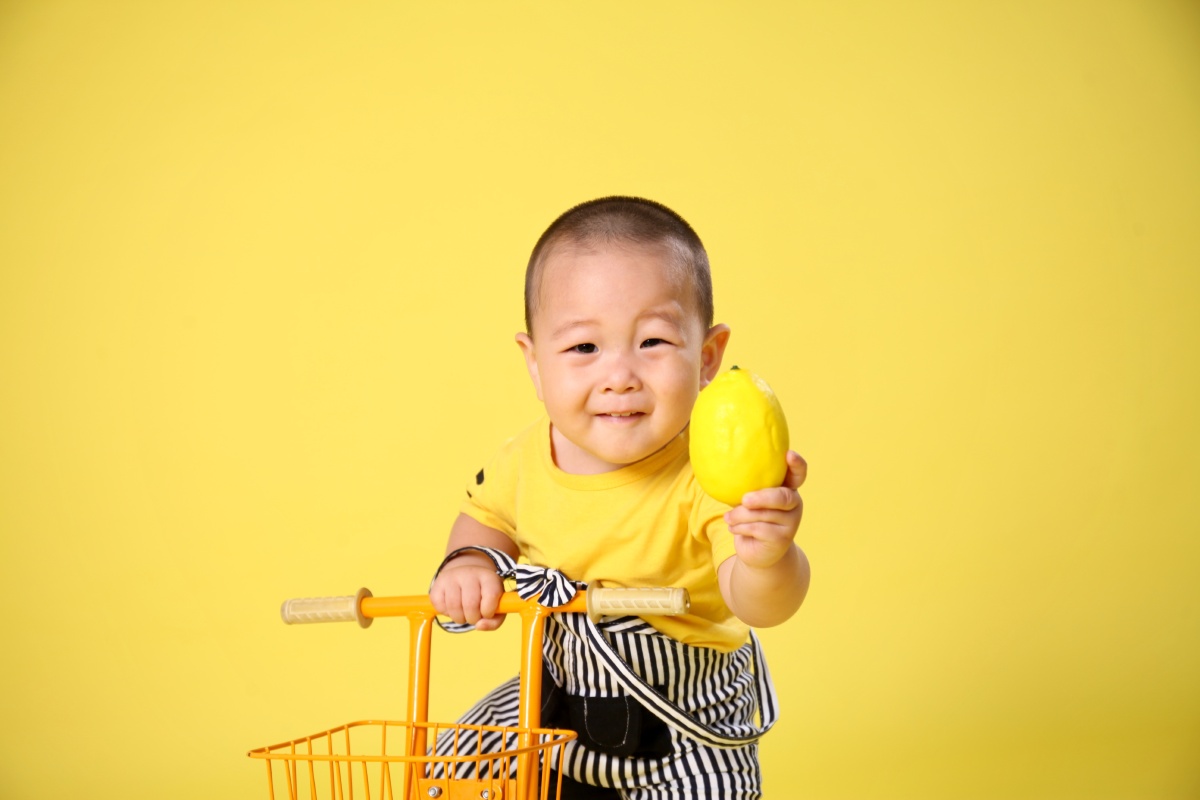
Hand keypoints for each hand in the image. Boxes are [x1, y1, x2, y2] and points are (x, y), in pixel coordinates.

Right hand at [429, 559, 505, 631]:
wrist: (466, 576)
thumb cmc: (484, 597)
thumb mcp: (496, 607)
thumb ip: (494, 621)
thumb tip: (479, 626)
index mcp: (489, 577)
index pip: (491, 595)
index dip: (488, 612)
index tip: (486, 613)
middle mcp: (470, 573)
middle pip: (470, 604)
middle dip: (473, 618)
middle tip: (473, 616)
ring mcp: (452, 576)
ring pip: (454, 607)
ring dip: (459, 619)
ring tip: (463, 614)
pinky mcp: (438, 583)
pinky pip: (440, 606)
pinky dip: (446, 613)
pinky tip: (452, 608)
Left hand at [724, 451, 805, 569]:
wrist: (758, 552)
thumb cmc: (750, 518)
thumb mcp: (749, 500)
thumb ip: (746, 487)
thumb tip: (723, 469)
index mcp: (787, 488)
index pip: (799, 474)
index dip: (797, 464)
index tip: (789, 454)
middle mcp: (794, 504)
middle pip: (783, 497)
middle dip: (762, 497)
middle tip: (744, 499)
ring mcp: (791, 523)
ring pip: (763, 515)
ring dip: (740, 516)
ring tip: (728, 518)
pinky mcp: (782, 539)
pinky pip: (758, 529)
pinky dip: (740, 528)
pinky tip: (732, 528)